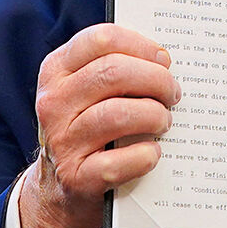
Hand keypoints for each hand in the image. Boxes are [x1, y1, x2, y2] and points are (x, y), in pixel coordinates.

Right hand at [19, 24, 179, 227]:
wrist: (61, 188)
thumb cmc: (90, 127)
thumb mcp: (89, 92)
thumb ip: (117, 69)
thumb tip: (165, 60)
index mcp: (56, 71)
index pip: (101, 39)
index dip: (141, 45)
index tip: (163, 60)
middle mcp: (53, 103)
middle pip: (114, 73)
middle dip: (156, 80)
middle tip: (173, 93)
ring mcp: (61, 141)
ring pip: (118, 114)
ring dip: (154, 116)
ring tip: (164, 121)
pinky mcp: (76, 178)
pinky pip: (117, 162)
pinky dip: (144, 156)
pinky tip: (153, 153)